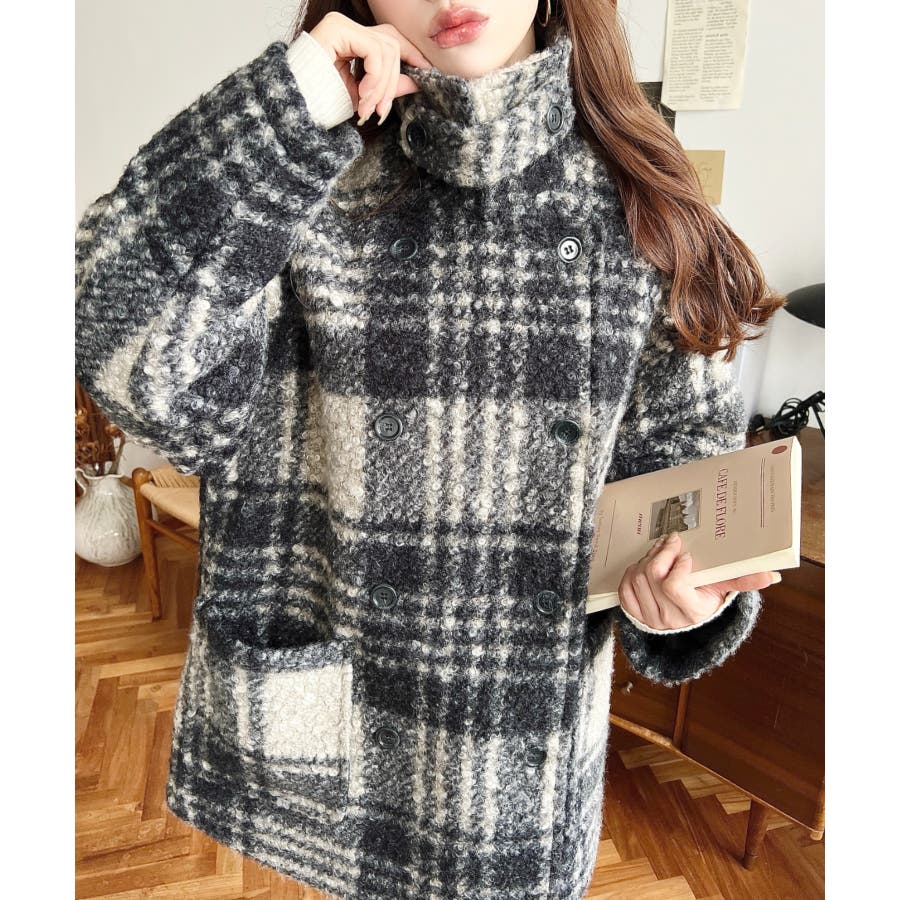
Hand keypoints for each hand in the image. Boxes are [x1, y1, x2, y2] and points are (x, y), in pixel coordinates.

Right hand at [309, 13, 434, 125]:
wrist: (294, 108)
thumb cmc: (322, 102)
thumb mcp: (362, 95)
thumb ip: (388, 85)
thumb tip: (417, 80)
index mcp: (353, 39)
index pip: (391, 40)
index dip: (412, 55)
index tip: (426, 73)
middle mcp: (348, 27)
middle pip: (392, 44)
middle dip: (393, 80)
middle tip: (382, 111)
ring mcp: (342, 25)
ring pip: (386, 49)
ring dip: (382, 85)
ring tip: (370, 108)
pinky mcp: (337, 29)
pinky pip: (373, 51)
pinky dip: (374, 78)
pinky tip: (363, 96)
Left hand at [618, 531, 779, 629]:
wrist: (691, 624)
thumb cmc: (708, 600)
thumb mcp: (724, 589)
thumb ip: (744, 580)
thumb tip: (772, 575)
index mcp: (692, 611)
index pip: (673, 585)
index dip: (676, 566)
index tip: (687, 555)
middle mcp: (668, 618)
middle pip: (651, 576)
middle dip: (661, 553)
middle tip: (671, 542)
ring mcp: (649, 617)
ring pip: (637, 578)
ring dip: (647, 559)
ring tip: (661, 551)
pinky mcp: (635, 613)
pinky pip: (625, 588)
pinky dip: (632, 572)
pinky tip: (645, 565)